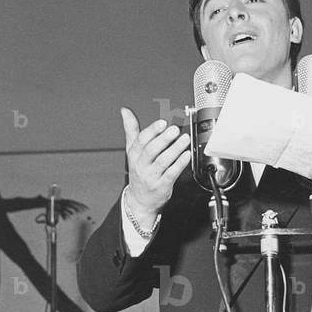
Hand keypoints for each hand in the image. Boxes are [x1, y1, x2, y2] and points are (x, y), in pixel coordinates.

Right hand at [121, 108, 189, 222]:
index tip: (162, 123)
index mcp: (134, 155)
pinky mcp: (162, 186)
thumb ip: (131, 130)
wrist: (140, 200)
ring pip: (163, 161)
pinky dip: (179, 164)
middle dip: (164, 139)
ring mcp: (151, 176)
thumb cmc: (139, 172)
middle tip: (175, 129)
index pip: (141, 141)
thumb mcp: (132, 151)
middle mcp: (142, 165)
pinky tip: (186, 155)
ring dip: (174, 149)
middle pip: (151, 150)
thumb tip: (125, 111)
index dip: (152, 131)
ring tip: (185, 139)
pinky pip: (171, 174)